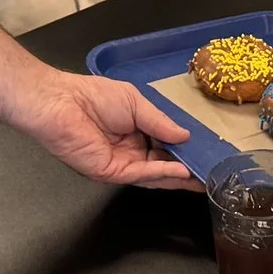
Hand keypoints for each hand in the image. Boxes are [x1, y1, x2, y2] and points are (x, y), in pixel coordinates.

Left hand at [19, 69, 194, 187]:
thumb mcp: (136, 103)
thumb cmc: (93, 96)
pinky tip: (181, 171)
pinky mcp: (111, 172)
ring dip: (179, 176)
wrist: (61, 103)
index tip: (206, 151)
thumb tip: (186, 135)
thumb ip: (160, 122)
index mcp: (134, 132)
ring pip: (155, 175)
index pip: (164, 145)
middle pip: (162, 164)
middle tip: (211, 171)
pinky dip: (162, 174)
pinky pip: (141, 175)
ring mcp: (120, 164)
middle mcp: (129, 151)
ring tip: (203, 177)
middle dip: (186, 168)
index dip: (184, 149)